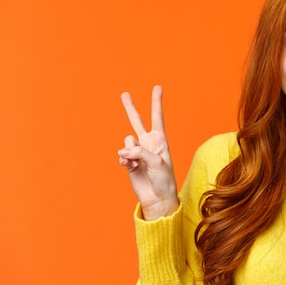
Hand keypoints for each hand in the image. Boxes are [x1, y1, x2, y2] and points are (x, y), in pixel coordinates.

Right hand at [118, 85, 178, 220]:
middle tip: (124, 94)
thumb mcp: (157, 163)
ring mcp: (137, 152)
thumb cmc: (164, 179)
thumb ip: (140, 153)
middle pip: (137, 121)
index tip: (157, 87)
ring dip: (129, 151)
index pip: (157, 117)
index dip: (156, 102)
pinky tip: (129, 167)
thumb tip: (123, 150)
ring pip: (127, 141)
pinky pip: (121, 154)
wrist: (157, 197)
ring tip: (135, 162)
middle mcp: (148, 143)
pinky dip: (123, 160)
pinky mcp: (129, 162)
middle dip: (130, 108)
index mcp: (160, 140)